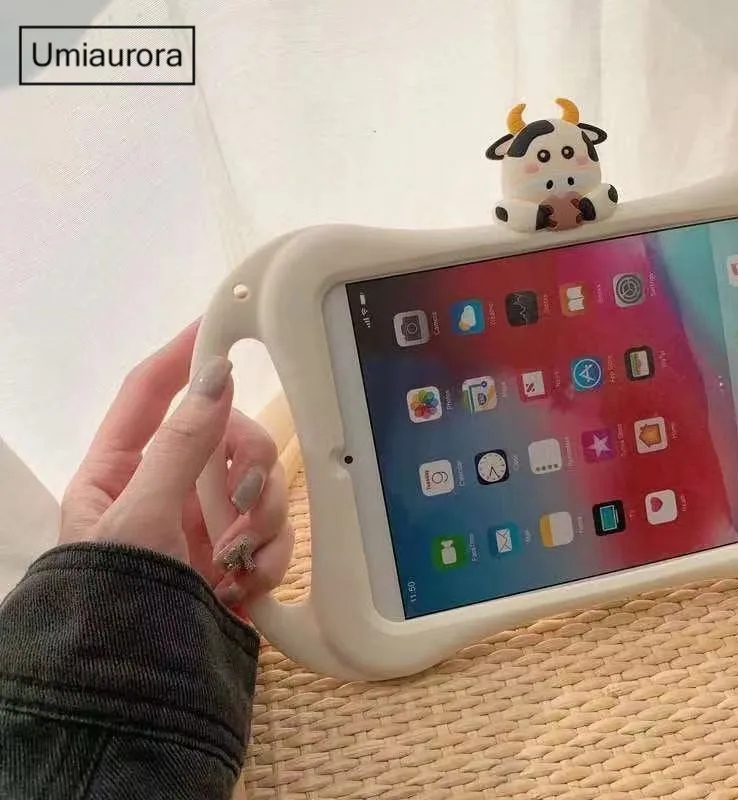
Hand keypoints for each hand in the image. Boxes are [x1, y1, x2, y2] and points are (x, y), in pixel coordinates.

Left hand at [59, 321, 292, 614]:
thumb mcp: (141, 517)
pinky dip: (270, 551)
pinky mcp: (237, 552)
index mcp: (121, 467)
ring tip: (243, 557)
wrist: (139, 691)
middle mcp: (167, 485)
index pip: (151, 391)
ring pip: (258, 479)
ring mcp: (205, 519)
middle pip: (227, 434)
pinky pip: (272, 528)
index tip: (221, 322)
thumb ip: (182, 446)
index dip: (183, 354)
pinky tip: (249, 581)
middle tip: (245, 495)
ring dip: (262, 514)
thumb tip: (215, 376)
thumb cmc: (117, 596)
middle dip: (247, 463)